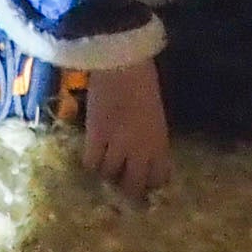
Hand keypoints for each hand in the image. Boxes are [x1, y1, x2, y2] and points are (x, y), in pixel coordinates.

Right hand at [79, 56, 170, 194]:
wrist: (122, 63)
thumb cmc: (144, 80)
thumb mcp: (155, 113)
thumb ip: (151, 135)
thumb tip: (144, 150)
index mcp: (160, 143)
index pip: (159, 178)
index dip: (150, 183)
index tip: (144, 182)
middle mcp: (141, 151)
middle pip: (133, 185)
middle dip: (127, 187)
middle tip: (120, 181)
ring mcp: (117, 145)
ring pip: (110, 174)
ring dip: (107, 172)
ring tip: (103, 165)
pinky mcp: (95, 137)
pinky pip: (91, 162)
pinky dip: (91, 162)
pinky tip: (91, 156)